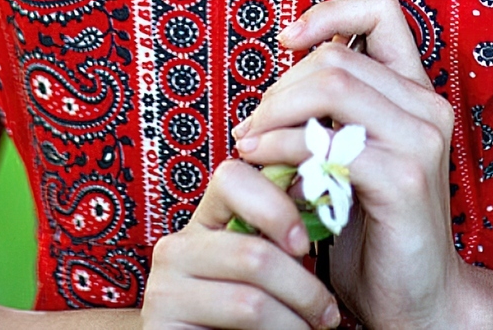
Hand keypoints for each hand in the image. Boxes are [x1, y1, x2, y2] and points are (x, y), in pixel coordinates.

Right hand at [143, 158, 341, 329]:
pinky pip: (238, 327)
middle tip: (327, 312)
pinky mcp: (163, 326)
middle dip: (304, 289)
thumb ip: (282, 235)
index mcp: (204, 218)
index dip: (275, 206)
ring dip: (295, 320)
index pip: (233, 178)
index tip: (303, 243)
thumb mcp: (267, 266)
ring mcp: (163, 288)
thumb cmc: (251, 311)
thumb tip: (329, 196)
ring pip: (251, 301)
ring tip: (312, 329)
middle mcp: (176, 247)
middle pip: (254, 253)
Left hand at [234, 0, 473, 329]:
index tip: (287, 41)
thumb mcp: (354, 160)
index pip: (382, 10)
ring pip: (329, 87)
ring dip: (274, 116)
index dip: (328, 11)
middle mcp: (426, 108)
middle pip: (334, 56)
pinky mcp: (402, 178)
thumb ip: (333, 118)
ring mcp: (419, 140)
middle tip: (253, 128)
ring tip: (252, 149)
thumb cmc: (375, 235)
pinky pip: (326, 143)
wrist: (417, 302)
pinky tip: (274, 178)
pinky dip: (285, 154)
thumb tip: (279, 85)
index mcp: (416, 95)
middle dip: (279, 88)